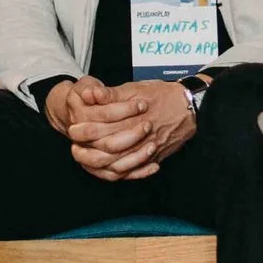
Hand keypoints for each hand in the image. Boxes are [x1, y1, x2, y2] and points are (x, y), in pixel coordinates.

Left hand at [52, 78, 194, 179]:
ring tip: (87, 160)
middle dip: (87, 151)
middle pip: (107, 150)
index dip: (84, 131)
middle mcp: (139, 137)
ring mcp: (147, 150)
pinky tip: (108, 170)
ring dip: (100, 165)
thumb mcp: (136, 88)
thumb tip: (89, 94)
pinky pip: (135, 172)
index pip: (101, 129)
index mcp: (131, 118)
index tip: (73, 130)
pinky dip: (121, 173)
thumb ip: (111, 94)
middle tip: (74, 148)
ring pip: (119, 165)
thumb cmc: (163, 95)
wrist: (190, 107)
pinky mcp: (154, 157)